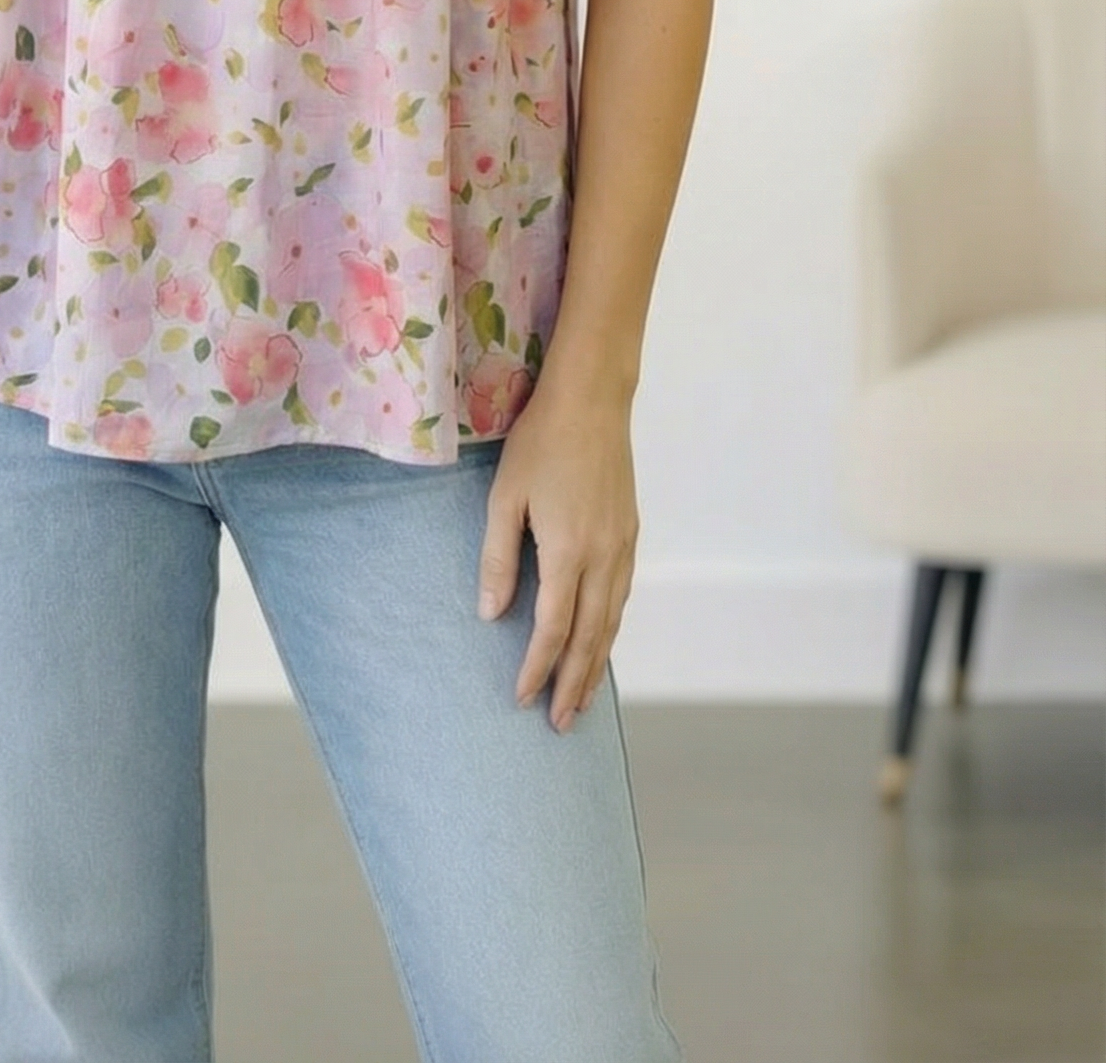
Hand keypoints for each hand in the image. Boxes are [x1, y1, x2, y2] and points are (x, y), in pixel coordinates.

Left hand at [476, 365, 638, 729]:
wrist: (593, 400)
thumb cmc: (540, 443)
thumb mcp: (504, 498)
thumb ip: (498, 559)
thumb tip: (491, 615)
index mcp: (569, 552)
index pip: (552, 629)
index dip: (537, 668)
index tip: (522, 697)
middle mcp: (604, 558)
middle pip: (590, 638)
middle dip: (574, 685)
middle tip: (561, 724)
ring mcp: (623, 547)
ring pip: (613, 622)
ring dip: (597, 665)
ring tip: (583, 700)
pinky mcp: (631, 534)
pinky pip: (623, 597)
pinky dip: (612, 630)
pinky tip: (601, 642)